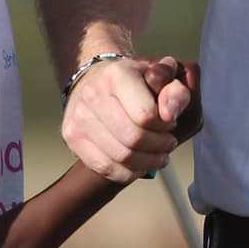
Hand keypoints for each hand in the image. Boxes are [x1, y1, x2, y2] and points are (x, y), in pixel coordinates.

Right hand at [61, 53, 198, 182]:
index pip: (146, 114)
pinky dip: (128, 172)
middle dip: (158, 146)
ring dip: (147, 162)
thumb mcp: (162, 78)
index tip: (170, 123)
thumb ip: (176, 92)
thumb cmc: (134, 82)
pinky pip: (104, 167)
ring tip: (159, 156)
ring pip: (120, 156)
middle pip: (133, 138)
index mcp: (116, 75)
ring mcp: (79, 117)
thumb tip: (169, 114)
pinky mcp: (72, 137)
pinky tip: (139, 165)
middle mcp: (92, 94)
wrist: (96, 81)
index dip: (165, 125)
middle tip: (168, 143)